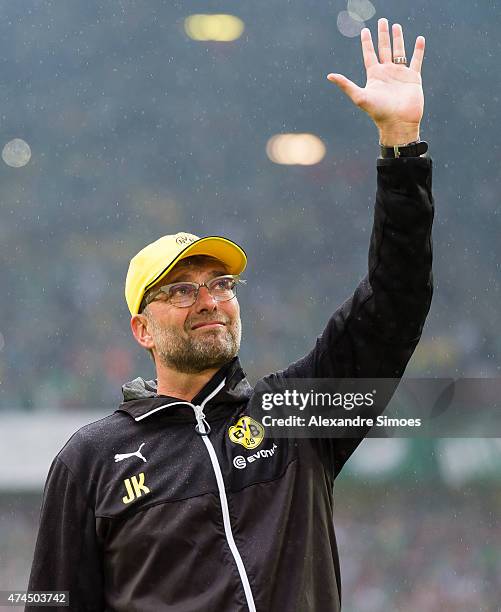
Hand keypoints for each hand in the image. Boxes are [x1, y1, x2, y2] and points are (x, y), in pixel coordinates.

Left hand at [327, 18, 425, 145]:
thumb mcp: (359, 96)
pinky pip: (416, 60)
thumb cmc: (378, 112)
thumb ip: (345, 85)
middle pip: (384, 49)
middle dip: (383, 35)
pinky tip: (419, 39)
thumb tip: (329, 75)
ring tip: (396, 26)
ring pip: (399, 51)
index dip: (367, 42)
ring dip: (398, 39)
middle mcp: (386, 73)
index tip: (365, 30)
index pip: (369, 54)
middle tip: (382, 20)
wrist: (398, 122)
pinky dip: (418, 50)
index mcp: (374, 75)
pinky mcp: (413, 78)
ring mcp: (400, 74)